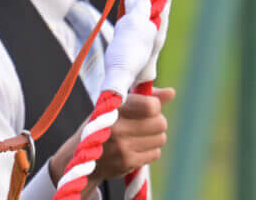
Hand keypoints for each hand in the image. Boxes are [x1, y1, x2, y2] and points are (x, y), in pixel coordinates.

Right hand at [48, 87, 174, 190]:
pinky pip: (155, 153)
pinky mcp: (126, 162)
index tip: (147, 108)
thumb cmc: (105, 122)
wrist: (83, 154)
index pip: (151, 106)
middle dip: (156, 122)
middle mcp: (118, 127)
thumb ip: (146, 97)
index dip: (154, 106)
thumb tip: (172, 93)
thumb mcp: (119, 104)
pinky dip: (149, 150)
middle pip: (160, 123)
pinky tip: (136, 147)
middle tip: (144, 123)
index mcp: (115, 107)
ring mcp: (122, 147)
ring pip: (161, 138)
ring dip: (154, 137)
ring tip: (140, 135)